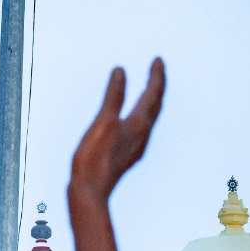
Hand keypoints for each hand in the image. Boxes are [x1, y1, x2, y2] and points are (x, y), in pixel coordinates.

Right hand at [69, 58, 165, 207]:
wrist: (91, 190)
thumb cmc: (95, 158)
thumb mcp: (103, 121)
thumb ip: (114, 96)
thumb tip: (121, 72)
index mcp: (139, 124)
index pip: (153, 94)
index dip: (156, 76)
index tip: (158, 60)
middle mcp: (143, 135)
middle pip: (156, 105)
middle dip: (157, 86)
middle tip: (157, 70)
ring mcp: (136, 146)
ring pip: (149, 117)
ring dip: (151, 100)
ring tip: (149, 89)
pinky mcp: (127, 154)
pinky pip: (140, 127)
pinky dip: (140, 113)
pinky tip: (133, 117)